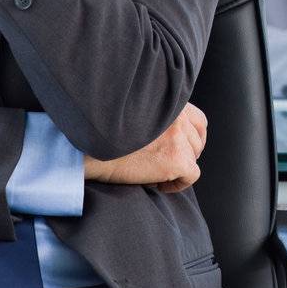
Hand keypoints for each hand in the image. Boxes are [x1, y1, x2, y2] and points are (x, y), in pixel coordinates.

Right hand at [84, 103, 207, 193]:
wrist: (87, 148)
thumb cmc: (103, 134)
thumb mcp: (134, 114)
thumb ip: (156, 117)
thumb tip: (168, 139)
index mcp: (169, 103)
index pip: (199, 120)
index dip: (192, 137)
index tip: (180, 149)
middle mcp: (178, 116)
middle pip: (198, 140)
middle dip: (185, 154)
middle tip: (166, 164)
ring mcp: (179, 137)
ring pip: (193, 158)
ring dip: (178, 167)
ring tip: (157, 173)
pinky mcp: (176, 159)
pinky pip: (190, 176)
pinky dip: (178, 184)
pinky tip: (159, 184)